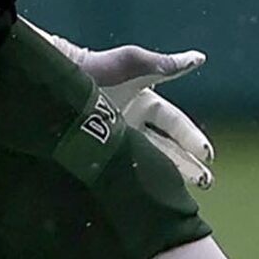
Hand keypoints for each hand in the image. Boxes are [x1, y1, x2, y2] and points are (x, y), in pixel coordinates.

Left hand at [37, 32, 216, 190]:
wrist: (49, 84)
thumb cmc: (92, 67)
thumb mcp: (130, 64)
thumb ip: (163, 65)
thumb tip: (198, 58)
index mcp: (143, 103)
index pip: (175, 124)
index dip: (192, 139)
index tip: (208, 156)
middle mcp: (131, 123)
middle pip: (166, 148)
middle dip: (187, 165)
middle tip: (206, 183)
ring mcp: (113, 140)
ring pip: (147, 163)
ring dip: (166, 178)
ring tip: (181, 197)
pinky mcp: (95, 154)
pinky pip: (120, 172)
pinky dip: (135, 184)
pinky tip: (145, 199)